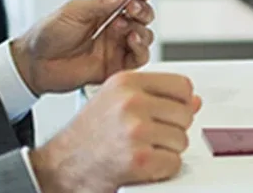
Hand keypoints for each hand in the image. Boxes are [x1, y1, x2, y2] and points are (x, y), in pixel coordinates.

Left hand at [12, 0, 155, 94]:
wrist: (34, 63)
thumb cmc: (47, 34)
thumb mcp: (74, 11)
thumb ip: (101, 3)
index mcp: (103, 11)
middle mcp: (112, 28)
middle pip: (142, 17)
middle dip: (143, 11)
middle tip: (133, 9)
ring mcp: (114, 47)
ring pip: (145, 37)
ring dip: (142, 30)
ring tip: (125, 28)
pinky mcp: (114, 67)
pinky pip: (138, 60)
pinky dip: (141, 50)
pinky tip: (132, 42)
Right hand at [31, 71, 201, 192]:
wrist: (59, 166)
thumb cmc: (86, 135)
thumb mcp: (116, 101)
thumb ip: (155, 97)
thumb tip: (193, 101)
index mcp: (126, 81)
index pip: (182, 86)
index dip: (180, 104)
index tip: (169, 113)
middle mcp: (131, 102)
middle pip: (185, 115)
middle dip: (172, 130)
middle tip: (149, 138)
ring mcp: (135, 130)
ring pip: (181, 140)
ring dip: (167, 151)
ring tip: (142, 150)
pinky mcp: (138, 159)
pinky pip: (173, 163)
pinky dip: (162, 170)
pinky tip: (143, 165)